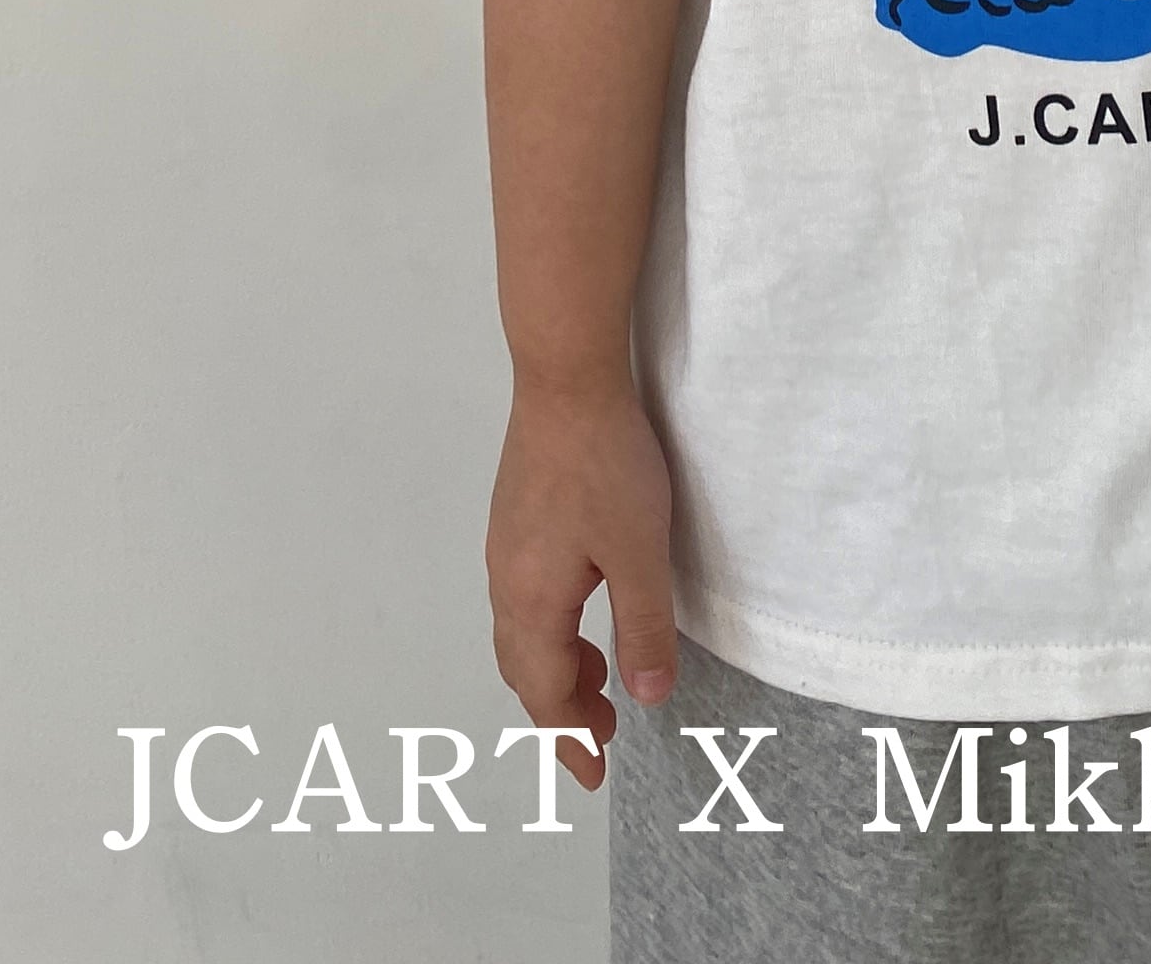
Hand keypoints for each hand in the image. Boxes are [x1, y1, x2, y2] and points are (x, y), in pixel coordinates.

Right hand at [486, 371, 677, 792]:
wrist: (565, 376)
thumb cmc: (605, 464)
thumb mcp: (640, 554)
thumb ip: (643, 629)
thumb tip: (645, 697)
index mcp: (531, 599)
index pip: (543, 691)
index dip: (570, 738)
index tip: (595, 773)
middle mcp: (506, 577)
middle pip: (522, 667)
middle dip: (560, 707)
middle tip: (603, 732)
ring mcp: (506, 543)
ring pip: (521, 629)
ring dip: (555, 665)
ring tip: (601, 676)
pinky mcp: (516, 514)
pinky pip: (524, 595)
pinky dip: (550, 626)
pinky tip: (584, 608)